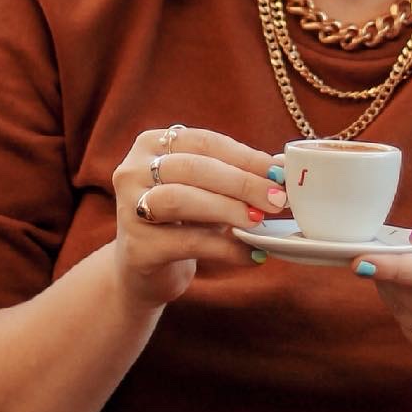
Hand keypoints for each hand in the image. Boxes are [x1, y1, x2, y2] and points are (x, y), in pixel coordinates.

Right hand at [112, 125, 286, 308]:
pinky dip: (225, 248)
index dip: (244, 156)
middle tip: (277, 199)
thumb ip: (237, 176)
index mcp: (151, 144)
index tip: (279, 172)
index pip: (204, 142)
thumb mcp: (206, 191)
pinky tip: (251, 255)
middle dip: (241, 182)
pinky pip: (187, 243)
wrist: (143, 269)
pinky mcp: (137, 248)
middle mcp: (132, 171)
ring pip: (181, 199)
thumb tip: (282, 167)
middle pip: (193, 168)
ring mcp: (129, 209)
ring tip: (259, 222)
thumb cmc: (182, 221)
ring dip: (228, 209)